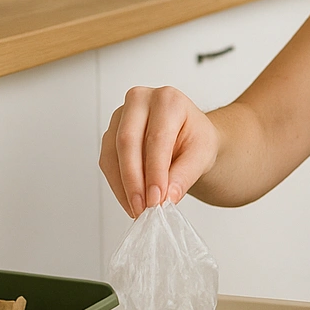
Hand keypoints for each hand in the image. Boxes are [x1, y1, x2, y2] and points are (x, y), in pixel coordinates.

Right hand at [99, 86, 220, 217]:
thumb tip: (166, 197)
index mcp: (168, 99)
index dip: (155, 172)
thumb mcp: (202, 155)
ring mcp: (120, 116)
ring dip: (123, 186)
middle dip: (134, 181)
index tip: (157, 199)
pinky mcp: (110, 134)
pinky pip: (107, 162)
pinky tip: (130, 201)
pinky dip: (118, 185)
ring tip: (138, 209)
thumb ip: (185, 175)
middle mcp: (140, 100)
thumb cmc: (196, 140)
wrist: (189, 138)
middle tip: (143, 208)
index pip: (157, 138)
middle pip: (128, 142)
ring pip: (112, 154)